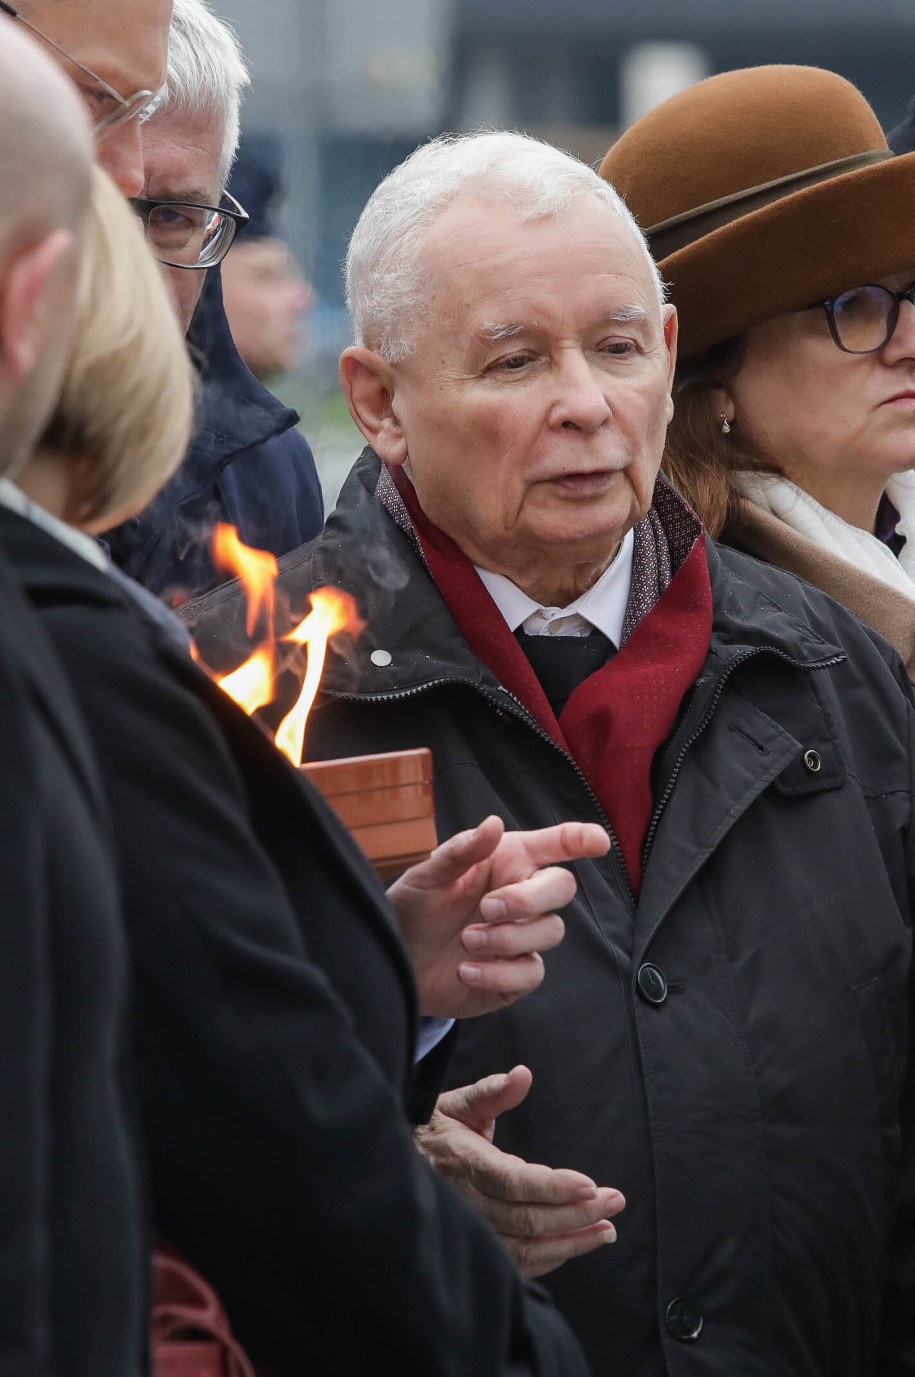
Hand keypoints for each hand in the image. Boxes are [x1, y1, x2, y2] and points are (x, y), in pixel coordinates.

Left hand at [387, 815, 608, 1017]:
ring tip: (467, 939)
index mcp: (508, 862)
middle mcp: (523, 896)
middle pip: (563, 887)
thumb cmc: (416, 907)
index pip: (554, 845)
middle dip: (529, 898)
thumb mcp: (427, 875)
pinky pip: (531, 974)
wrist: (399, 960)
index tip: (598, 842)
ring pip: (550, 931)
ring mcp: (523, 936)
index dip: (579, 839)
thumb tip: (493, 824)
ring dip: (507, 937)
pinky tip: (466, 970)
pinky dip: (498, 974)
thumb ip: (460, 851)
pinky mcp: (516, 976)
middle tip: (487, 907)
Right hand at [416, 1066, 623, 1276]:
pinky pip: (516, 1263)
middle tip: (615, 1201)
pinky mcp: (477, 1247)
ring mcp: (469, 1230)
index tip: (590, 1185)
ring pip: (524, 1248)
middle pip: (525, 1218)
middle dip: (576, 1213)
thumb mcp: (459, 1102)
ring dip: (570, 1243)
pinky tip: (578, 1244)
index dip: (552, 1187)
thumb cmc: (436, 1130)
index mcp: (463, 1161)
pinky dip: (551, 1258)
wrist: (400, 1163)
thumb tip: (523, 1074)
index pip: (512, 1181)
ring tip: (606, 1229)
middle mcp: (465, 1202)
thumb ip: (493, 1091)